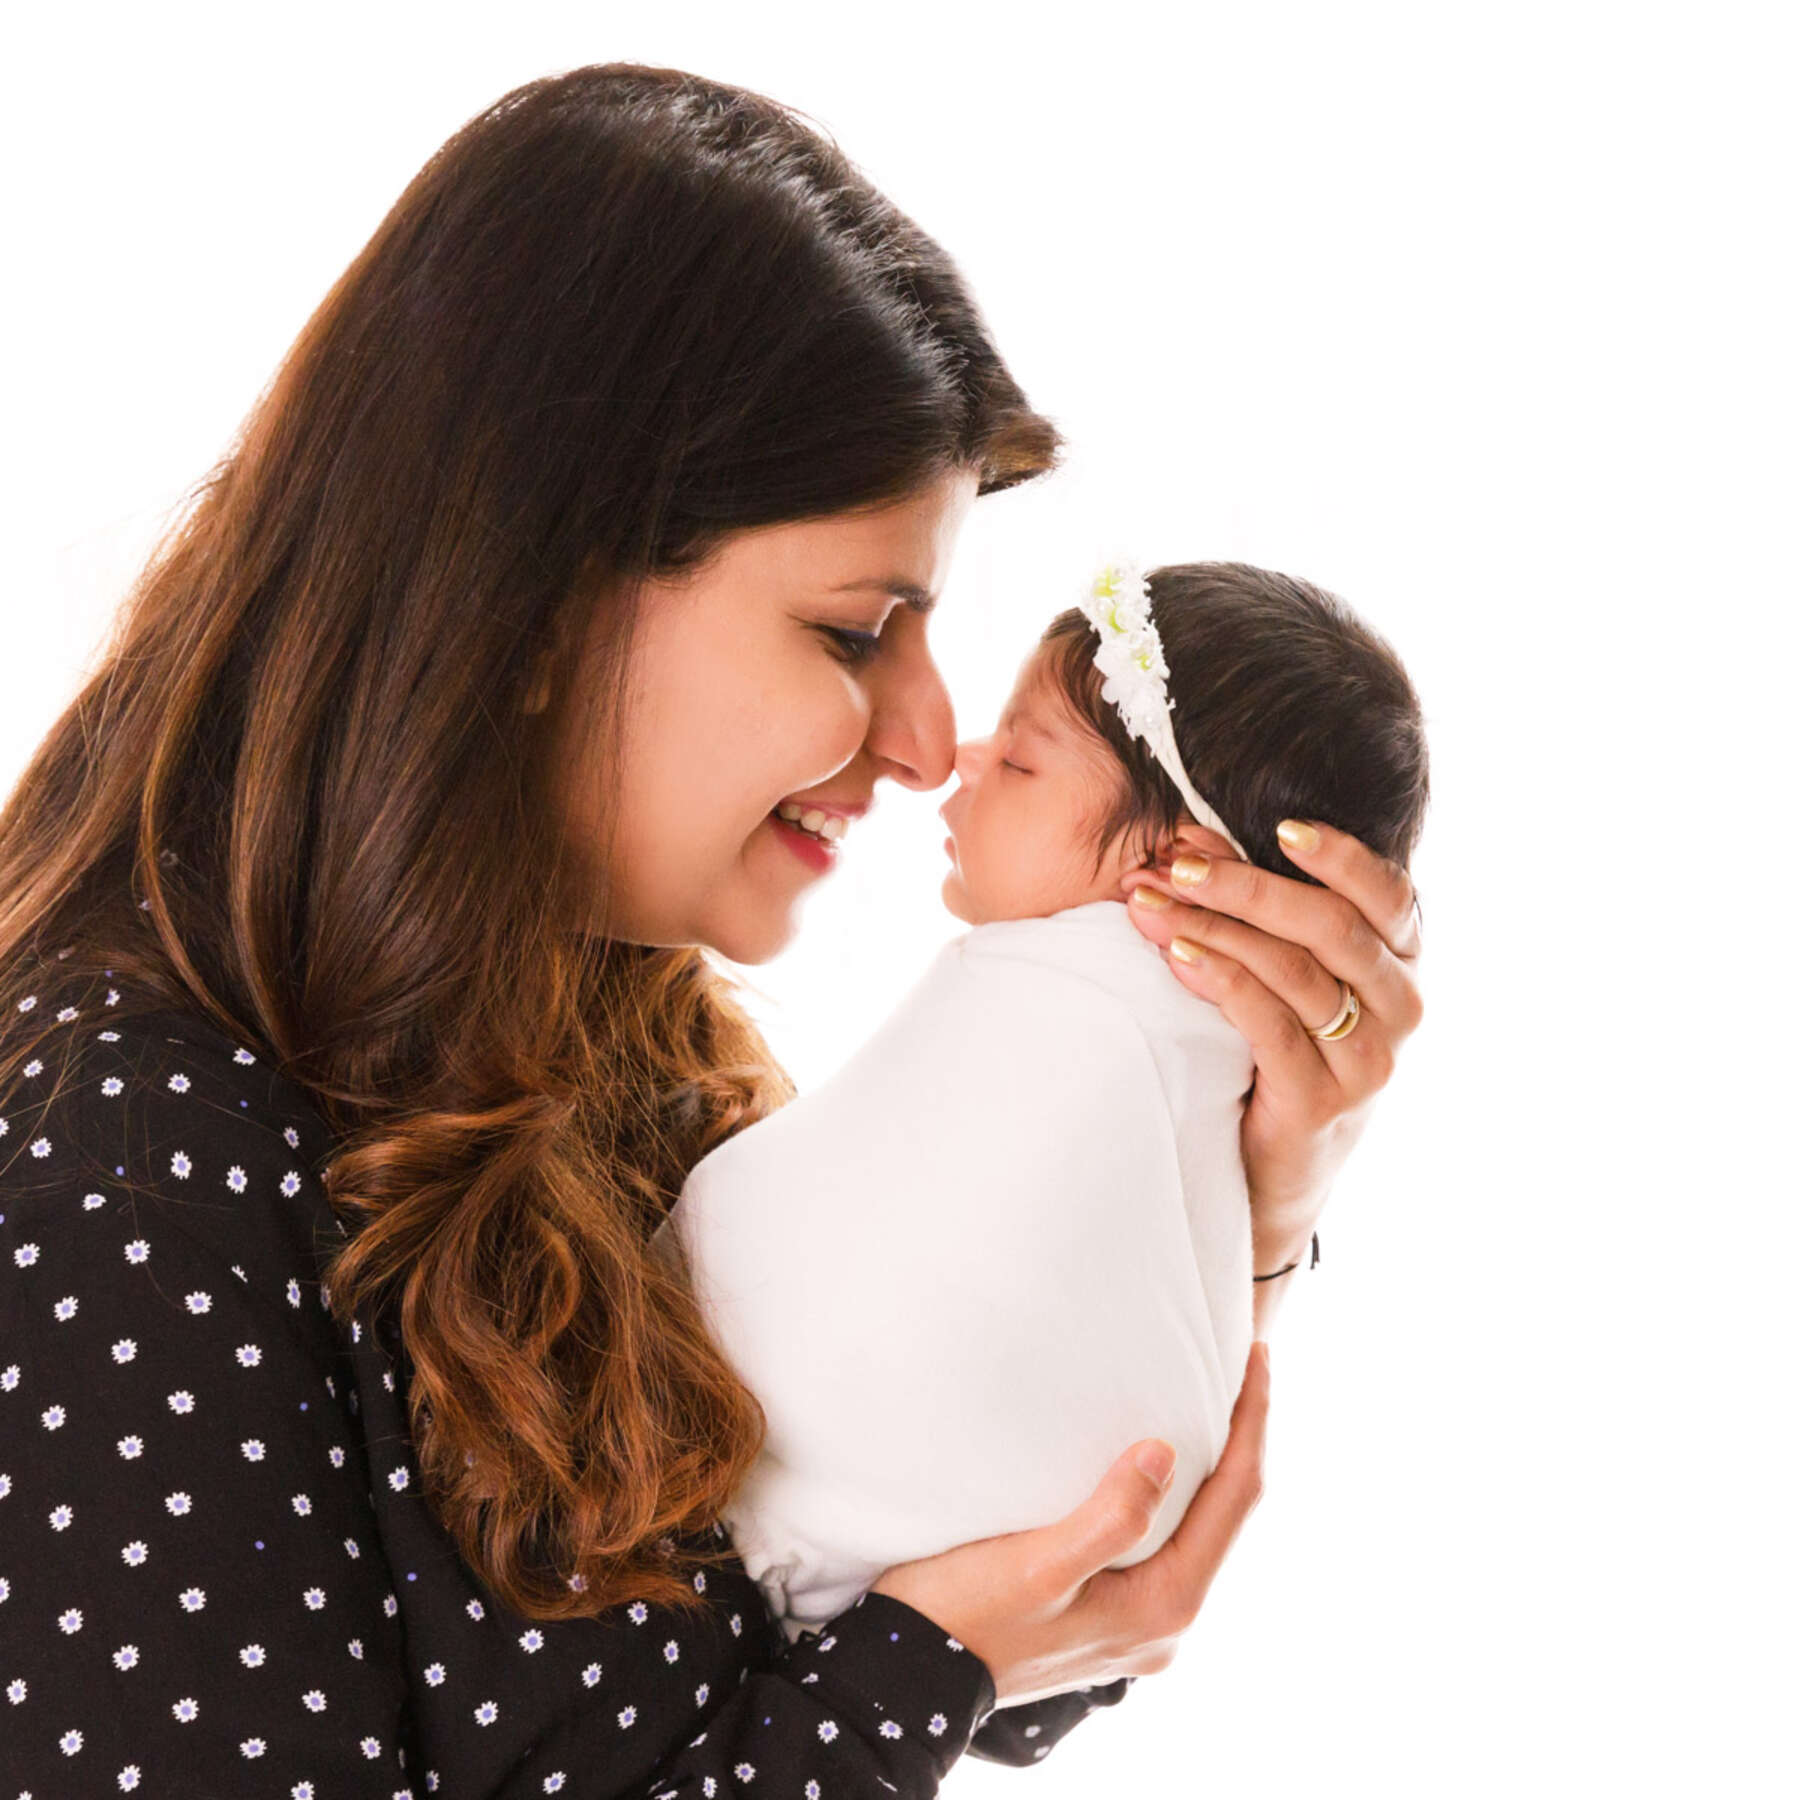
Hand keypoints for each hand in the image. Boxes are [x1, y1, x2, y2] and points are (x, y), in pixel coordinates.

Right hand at [868, 1342, 1270, 1704]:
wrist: (912, 1678)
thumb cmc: (967, 1616)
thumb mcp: (1038, 1562)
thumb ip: (1109, 1516)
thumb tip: (1162, 1454)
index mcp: (1162, 1606)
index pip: (1233, 1500)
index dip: (1253, 1426)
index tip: (1260, 1359)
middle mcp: (1163, 1623)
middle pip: (1224, 1517)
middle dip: (1241, 1443)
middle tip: (1244, 1370)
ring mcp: (1138, 1625)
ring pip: (1197, 1532)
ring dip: (1209, 1470)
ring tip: (1211, 1406)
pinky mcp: (1109, 1618)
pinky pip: (1165, 1545)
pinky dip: (1175, 1497)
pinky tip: (1159, 1468)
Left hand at [1118, 820, 1423, 1223]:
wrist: (1279, 1175)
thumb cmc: (1281, 1055)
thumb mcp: (1284, 977)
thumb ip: (1256, 910)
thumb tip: (1192, 840)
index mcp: (1403, 964)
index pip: (1388, 894)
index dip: (1340, 855)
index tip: (1281, 825)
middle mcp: (1402, 1008)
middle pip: (1330, 926)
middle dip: (1247, 886)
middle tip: (1178, 865)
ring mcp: (1368, 1060)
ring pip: (1294, 972)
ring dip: (1215, 929)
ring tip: (1154, 905)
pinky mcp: (1323, 1102)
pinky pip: (1270, 1027)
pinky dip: (1222, 982)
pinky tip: (1178, 957)